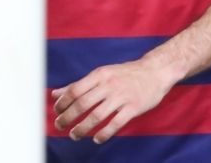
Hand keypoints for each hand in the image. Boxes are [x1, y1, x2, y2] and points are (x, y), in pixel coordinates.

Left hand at [51, 59, 175, 143]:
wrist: (155, 71)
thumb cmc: (125, 74)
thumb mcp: (102, 74)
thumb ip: (79, 85)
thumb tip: (55, 94)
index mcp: (100, 75)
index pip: (76, 89)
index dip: (63, 103)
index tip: (56, 112)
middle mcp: (109, 85)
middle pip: (83, 103)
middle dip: (68, 117)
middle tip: (59, 126)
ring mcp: (122, 96)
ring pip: (97, 116)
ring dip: (82, 128)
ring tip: (74, 135)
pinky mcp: (134, 107)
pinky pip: (116, 123)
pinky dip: (104, 134)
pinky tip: (96, 139)